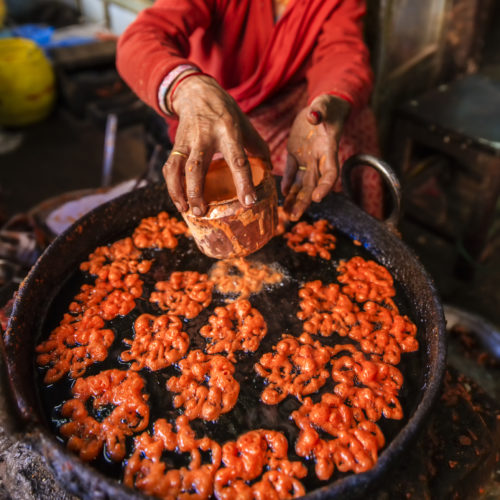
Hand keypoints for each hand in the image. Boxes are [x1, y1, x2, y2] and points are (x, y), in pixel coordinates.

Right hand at [163, 73, 269, 215]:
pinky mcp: (176, 145)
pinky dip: (172, 186)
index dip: (243, 183)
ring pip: (178, 168)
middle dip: (197, 191)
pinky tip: (180, 202)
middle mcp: (205, 137)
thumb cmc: (226, 114)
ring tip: (185, 210)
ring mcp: (187, 141)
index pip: (237, 161)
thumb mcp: (245, 126)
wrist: (197, 92)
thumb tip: (270, 171)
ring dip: (179, 191)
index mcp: (228, 133)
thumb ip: (259, 148)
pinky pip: (170, 167)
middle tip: (201, 211)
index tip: (249, 202)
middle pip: (198, 166)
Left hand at [281, 94, 350, 220]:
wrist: (321, 109)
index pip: (330, 172)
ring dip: (294, 199)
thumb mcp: (324, 106)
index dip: (325, 186)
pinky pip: (292, 173)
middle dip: (304, 202)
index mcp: (329, 150)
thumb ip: (319, 112)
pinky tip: (281, 195)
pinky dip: (287, 184)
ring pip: (301, 184)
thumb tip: (313, 116)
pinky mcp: (296, 156)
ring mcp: (307, 160)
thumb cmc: (327, 107)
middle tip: (294, 216)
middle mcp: (319, 160)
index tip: (318, 198)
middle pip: (313, 185)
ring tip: (286, 214)